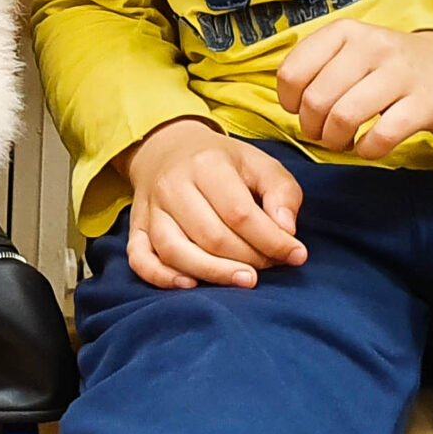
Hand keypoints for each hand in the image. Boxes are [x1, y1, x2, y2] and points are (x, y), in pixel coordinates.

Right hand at [122, 119, 306, 289]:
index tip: (296, 254)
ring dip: (213, 273)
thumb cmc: (222, 162)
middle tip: (271, 266)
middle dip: (248, 259)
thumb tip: (287, 231)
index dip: (272, 240)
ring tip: (244, 281)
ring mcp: (151, 209)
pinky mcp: (136, 227)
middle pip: (210, 236)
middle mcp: (173, 186)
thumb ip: (282, 192)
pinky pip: (140, 258)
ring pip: (175, 250)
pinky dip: (161, 277)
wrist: (169, 148)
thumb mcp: (259, 163)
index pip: (239, 213)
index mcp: (206, 165)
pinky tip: (189, 285)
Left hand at [274, 22, 432, 158]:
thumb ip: (318, 66)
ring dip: (335, 140)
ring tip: (343, 141)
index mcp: (345, 32)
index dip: (289, 102)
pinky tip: (368, 147)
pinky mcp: (426, 103)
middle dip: (312, 127)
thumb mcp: (353, 49)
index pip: (292, 72)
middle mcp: (371, 46)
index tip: (300, 110)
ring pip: (344, 116)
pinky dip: (368, 149)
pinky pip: (383, 135)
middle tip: (323, 133)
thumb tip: (290, 103)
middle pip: (316, 100)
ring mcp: (400, 73)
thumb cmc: (391, 64)